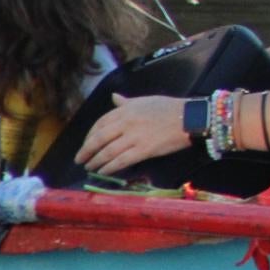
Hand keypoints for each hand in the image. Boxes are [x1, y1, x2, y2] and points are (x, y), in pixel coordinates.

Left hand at [76, 93, 190, 175]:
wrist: (190, 118)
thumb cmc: (170, 108)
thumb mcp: (146, 100)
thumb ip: (127, 102)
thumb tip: (113, 97)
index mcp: (127, 109)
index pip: (101, 123)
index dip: (89, 136)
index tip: (85, 144)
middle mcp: (127, 122)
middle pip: (99, 139)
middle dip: (86, 151)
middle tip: (79, 160)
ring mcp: (135, 136)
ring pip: (107, 152)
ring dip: (95, 161)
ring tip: (90, 167)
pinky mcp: (143, 150)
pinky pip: (121, 161)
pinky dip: (109, 167)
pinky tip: (103, 171)